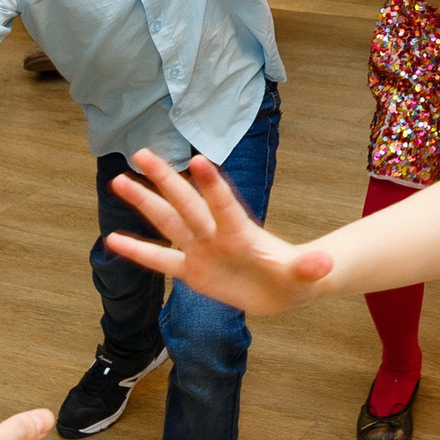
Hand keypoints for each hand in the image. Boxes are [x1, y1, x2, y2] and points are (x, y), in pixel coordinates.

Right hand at [102, 151, 333, 315]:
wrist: (284, 288)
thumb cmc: (296, 276)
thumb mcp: (305, 275)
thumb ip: (310, 268)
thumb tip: (326, 265)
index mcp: (241, 233)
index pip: (224, 206)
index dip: (212, 186)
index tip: (197, 160)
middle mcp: (215, 234)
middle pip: (185, 203)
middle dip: (164, 179)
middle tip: (142, 152)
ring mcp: (201, 250)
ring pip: (167, 222)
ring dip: (144, 203)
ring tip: (118, 180)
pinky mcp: (192, 271)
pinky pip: (161, 261)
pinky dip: (138, 251)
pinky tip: (112, 240)